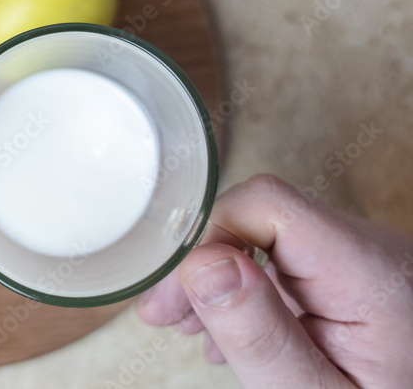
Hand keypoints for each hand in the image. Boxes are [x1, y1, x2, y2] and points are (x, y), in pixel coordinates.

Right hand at [138, 174, 412, 387]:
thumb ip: (261, 336)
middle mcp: (373, 251)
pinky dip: (250, 291)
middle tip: (167, 318)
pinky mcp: (358, 277)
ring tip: (194, 330)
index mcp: (370, 274)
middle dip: (205, 264)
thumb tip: (201, 263)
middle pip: (261, 220)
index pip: (266, 204)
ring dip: (221, 280)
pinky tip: (234, 333)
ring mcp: (367, 261)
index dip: (207, 237)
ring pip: (269, 239)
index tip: (175, 295)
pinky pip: (290, 262)